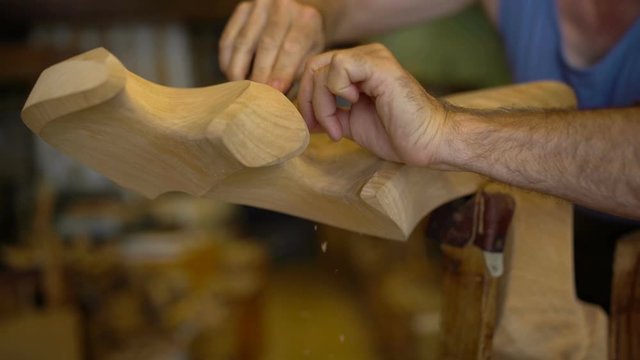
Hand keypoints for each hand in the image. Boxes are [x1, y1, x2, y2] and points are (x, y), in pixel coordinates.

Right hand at [219, 0, 324, 91]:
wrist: (298, 13)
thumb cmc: (306, 43)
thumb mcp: (311, 56)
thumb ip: (298, 75)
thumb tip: (281, 99)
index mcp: (306, 19)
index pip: (292, 47)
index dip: (281, 71)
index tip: (274, 92)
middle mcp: (282, 6)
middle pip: (266, 44)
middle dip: (260, 74)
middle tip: (255, 97)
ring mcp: (259, 5)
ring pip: (243, 43)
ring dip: (240, 71)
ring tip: (242, 91)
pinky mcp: (241, 9)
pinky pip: (228, 40)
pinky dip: (228, 62)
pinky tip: (233, 77)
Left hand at [298, 43, 448, 165]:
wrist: (428, 141)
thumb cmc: (398, 133)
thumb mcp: (351, 123)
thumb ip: (329, 114)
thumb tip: (302, 116)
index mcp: (358, 67)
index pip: (315, 71)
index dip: (306, 99)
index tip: (311, 127)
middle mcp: (364, 56)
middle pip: (313, 67)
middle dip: (308, 102)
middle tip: (316, 128)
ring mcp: (372, 57)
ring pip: (321, 68)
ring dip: (321, 105)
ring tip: (337, 130)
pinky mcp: (379, 65)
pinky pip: (339, 66)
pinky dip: (335, 91)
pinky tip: (352, 107)